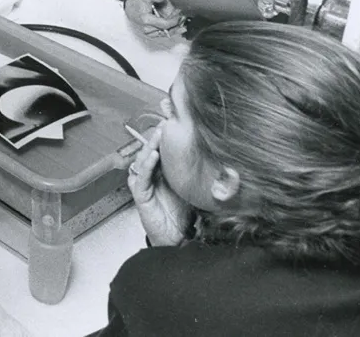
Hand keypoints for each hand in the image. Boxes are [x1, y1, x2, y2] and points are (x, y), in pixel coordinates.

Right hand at [125, 0, 185, 38]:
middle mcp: (147, 29)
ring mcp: (150, 33)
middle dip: (176, 24)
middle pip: (167, 30)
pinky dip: (173, 31)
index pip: (164, 24)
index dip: (174, 21)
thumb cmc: (140, 4)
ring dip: (176, 28)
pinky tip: (181, 28)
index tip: (180, 15)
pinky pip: (165, 35)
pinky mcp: (153, 35)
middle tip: (183, 17)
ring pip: (167, 34)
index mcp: (146, 20)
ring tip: (183, 23)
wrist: (132, 11)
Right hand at [127, 125, 194, 246]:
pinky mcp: (141, 194)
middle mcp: (153, 176)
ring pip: (144, 160)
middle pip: (151, 151)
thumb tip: (219, 160)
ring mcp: (145, 184)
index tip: (175, 121)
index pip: (163, 150)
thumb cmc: (183, 215)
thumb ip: (198, 175)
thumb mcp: (193, 189)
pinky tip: (153, 155)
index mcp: (164, 173)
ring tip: (159, 134)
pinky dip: (147, 165)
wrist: (177, 238)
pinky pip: (141, 177)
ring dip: (151, 146)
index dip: (167, 137)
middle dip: (157, 136)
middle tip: (166, 121)